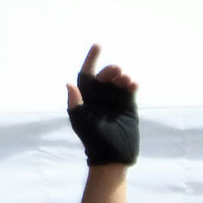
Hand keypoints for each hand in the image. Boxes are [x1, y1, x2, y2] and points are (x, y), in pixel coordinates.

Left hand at [67, 44, 139, 166]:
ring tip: (126, 80)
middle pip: (105, 76)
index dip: (91, 59)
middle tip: (117, 71)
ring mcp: (114, 101)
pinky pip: (129, 91)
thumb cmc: (92, 139)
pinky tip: (133, 84)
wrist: (111, 156)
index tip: (98, 46)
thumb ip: (75, 103)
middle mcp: (100, 96)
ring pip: (118, 81)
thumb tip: (69, 83)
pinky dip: (132, 85)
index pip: (87, 73)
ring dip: (122, 77)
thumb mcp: (81, 121)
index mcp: (87, 97)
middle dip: (110, 70)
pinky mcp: (127, 107)